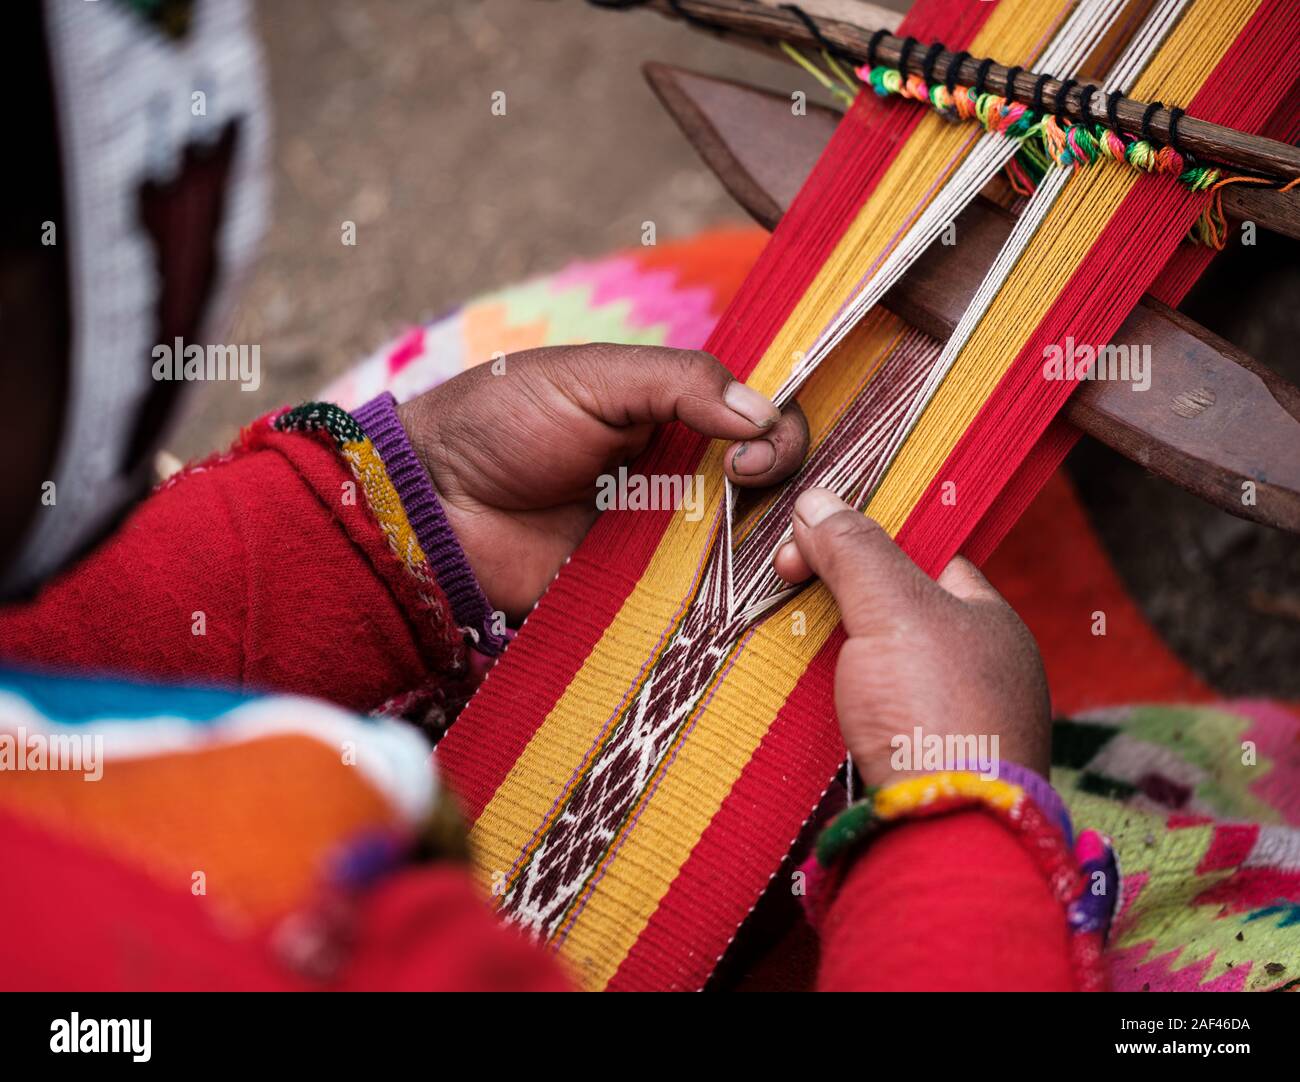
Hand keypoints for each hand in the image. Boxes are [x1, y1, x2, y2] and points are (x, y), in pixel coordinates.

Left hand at [397, 344, 808, 621]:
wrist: (433, 508)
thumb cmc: (501, 423)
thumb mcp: (591, 376)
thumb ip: (681, 382)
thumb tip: (765, 413)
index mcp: (671, 417)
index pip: (760, 422)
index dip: (780, 433)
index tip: (754, 453)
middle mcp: (679, 478)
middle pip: (769, 487)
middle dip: (786, 489)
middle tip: (746, 488)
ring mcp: (663, 540)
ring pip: (746, 546)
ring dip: (769, 546)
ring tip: (765, 547)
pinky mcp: (640, 594)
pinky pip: (700, 600)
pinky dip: (729, 598)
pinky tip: (747, 590)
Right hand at [774, 488, 1049, 786]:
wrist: (947, 833)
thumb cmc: (938, 709)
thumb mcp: (894, 609)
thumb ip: (856, 551)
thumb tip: (818, 500)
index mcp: (989, 621)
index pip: (924, 556)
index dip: (864, 541)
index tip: (807, 542)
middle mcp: (978, 669)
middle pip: (895, 610)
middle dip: (838, 597)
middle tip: (784, 586)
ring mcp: (950, 720)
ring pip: (878, 666)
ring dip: (831, 653)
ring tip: (785, 642)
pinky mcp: (918, 765)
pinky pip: (870, 715)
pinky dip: (835, 702)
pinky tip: (805, 699)